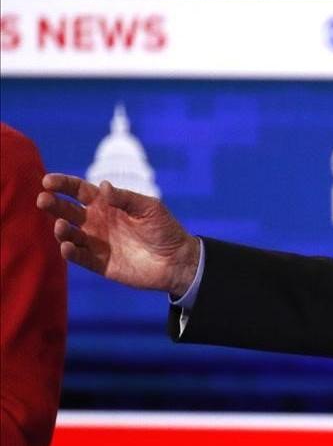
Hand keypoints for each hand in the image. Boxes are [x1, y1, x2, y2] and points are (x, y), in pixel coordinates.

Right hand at [36, 174, 200, 296]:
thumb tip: (102, 186)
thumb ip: (125, 198)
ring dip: (62, 230)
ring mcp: (96, 243)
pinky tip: (67, 247)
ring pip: (70, 235)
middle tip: (43, 200)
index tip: (47, 181)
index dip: (63, 185)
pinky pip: (80, 257)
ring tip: (61, 226)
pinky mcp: (99, 263)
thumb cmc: (164, 229)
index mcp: (107, 204)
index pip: (79, 191)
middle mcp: (96, 222)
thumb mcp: (149, 208)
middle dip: (54, 205)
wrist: (177, 259)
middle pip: (68, 211)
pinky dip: (71, 252)